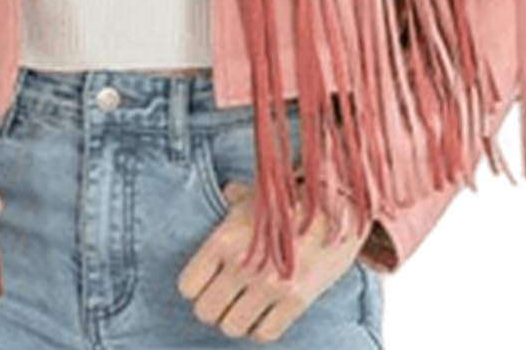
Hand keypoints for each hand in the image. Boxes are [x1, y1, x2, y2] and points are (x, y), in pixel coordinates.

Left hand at [176, 177, 367, 342]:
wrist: (338, 206)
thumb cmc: (291, 199)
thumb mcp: (256, 195)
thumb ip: (234, 198)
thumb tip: (226, 191)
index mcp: (225, 238)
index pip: (187, 286)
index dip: (195, 286)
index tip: (206, 282)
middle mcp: (243, 264)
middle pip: (205, 312)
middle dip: (214, 306)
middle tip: (226, 296)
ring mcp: (269, 284)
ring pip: (231, 327)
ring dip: (237, 318)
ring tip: (246, 304)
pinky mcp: (296, 299)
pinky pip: (264, 334)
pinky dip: (261, 326)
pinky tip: (267, 310)